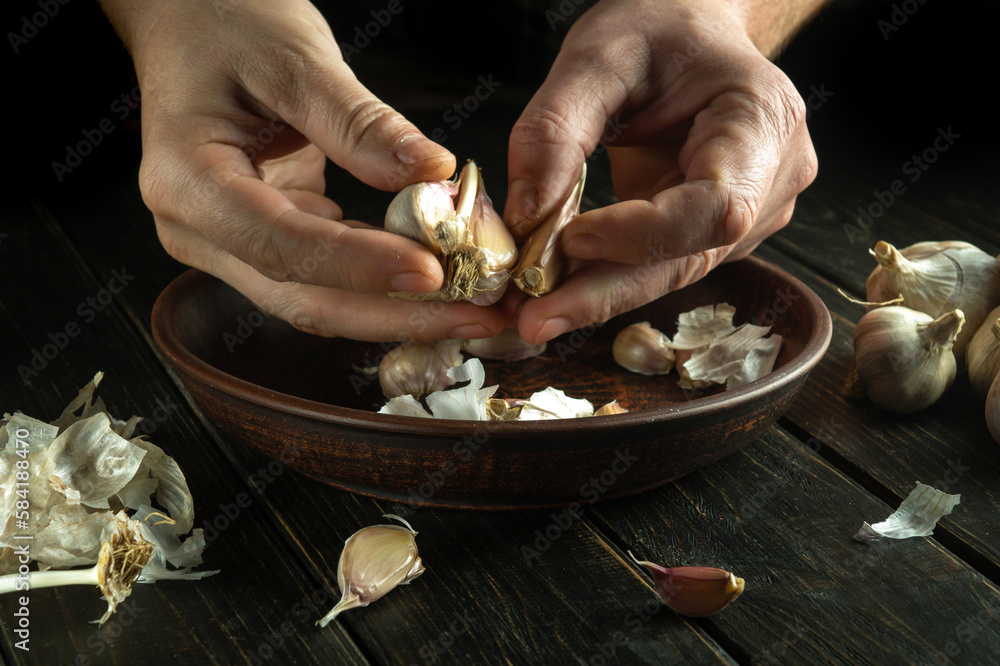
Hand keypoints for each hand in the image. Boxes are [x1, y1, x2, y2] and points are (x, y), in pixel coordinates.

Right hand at [100, 0, 503, 340]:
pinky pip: (324, 279)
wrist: (189, 24)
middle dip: (394, 313)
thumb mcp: (295, 59)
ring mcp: (227, 244)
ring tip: (471, 311)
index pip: (282, 244)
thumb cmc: (227, 23)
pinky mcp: (262, 242)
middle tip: (475, 316)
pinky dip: (381, 284)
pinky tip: (438, 286)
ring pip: (317, 301)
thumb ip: (360, 123)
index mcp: (187, 181)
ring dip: (396, 311)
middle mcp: (198, 229)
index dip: (359, 266)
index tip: (431, 270)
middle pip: (302, 297)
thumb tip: (433, 173)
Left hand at [503, 0, 818, 342]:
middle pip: (689, 257)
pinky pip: (660, 265)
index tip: (570, 238)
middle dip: (605, 291)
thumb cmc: (658, 30)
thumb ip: (557, 128)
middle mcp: (772, 180)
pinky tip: (555, 289)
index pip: (713, 206)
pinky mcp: (716, 232)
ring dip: (598, 293)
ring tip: (530, 310)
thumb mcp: (597, 54)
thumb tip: (526, 214)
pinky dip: (605, 277)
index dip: (642, 234)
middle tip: (533, 319)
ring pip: (671, 271)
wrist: (691, 30)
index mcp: (763, 121)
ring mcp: (751, 213)